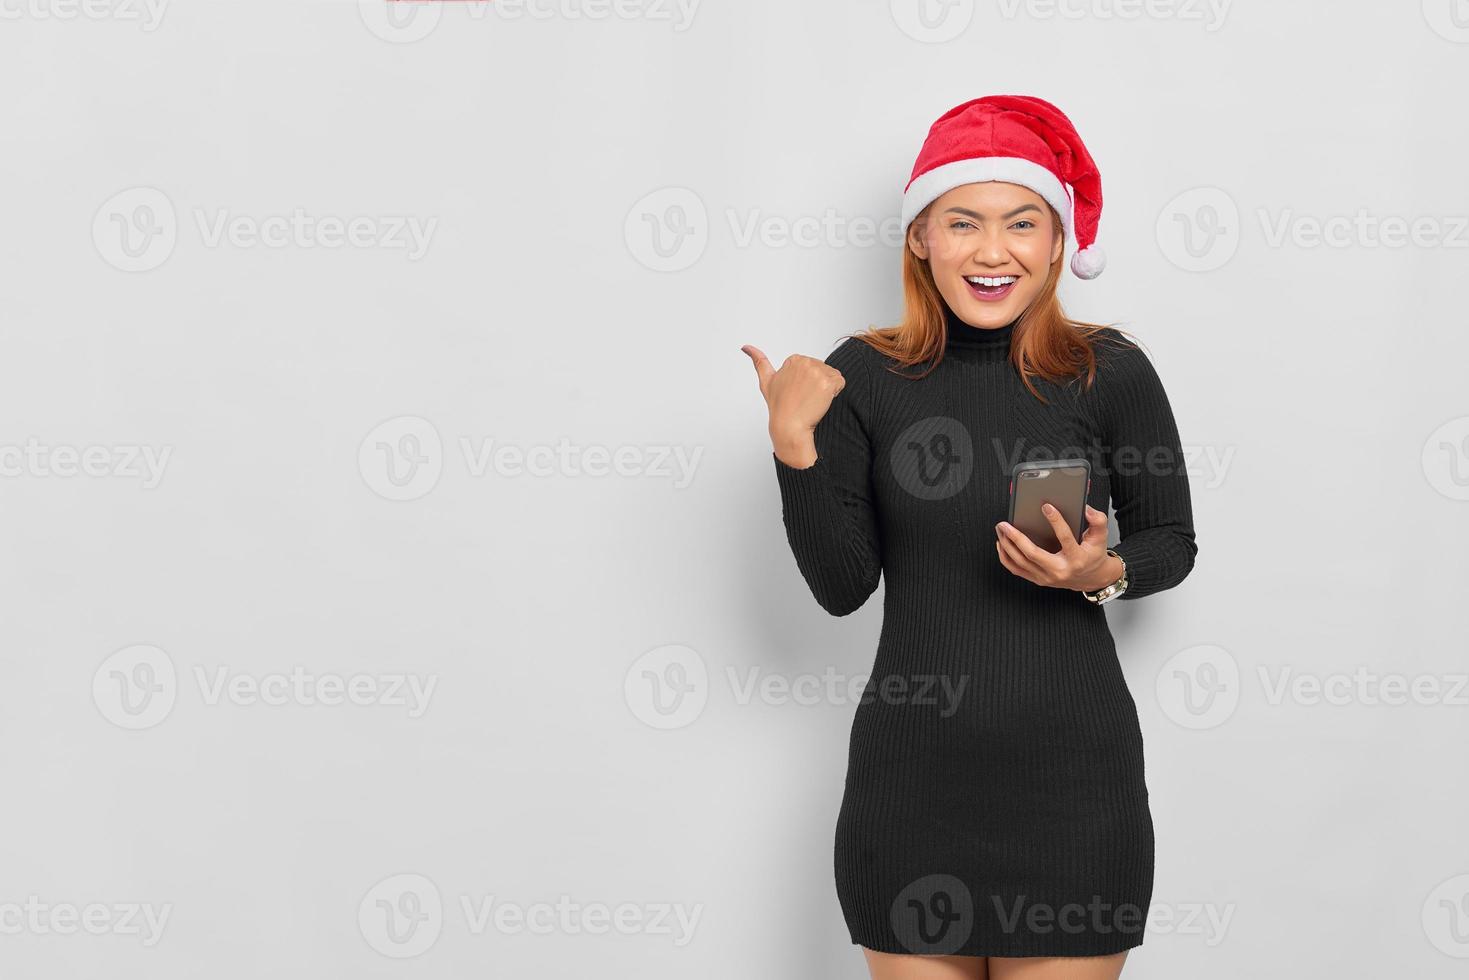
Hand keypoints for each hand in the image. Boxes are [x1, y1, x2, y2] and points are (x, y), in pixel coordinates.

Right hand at [741, 345, 844, 465]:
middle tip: (804, 398)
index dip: (807, 381)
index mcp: (794, 359)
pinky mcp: (828, 383)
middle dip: (817, 384)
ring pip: (832, 376)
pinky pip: (840, 383)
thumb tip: (745, 347)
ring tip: (811, 399)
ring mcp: (817, 372)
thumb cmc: (779, 406)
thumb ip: (758, 361)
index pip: (812, 366)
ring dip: (826, 388)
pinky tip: (821, 400)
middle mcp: (806, 362)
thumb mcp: (766, 381)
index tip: (797, 391)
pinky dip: (835, 392)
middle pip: (823, 370)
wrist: (789, 426)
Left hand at [994, 504, 1120, 591]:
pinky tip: (1001, 544)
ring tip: (1000, 530)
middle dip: (1016, 537)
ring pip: (1021, 562)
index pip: (1065, 538)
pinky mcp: (1038, 580)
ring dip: (1007, 545)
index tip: (1046, 507)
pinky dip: (1005, 557)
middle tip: (1005, 524)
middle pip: (1033, 554)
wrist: (1091, 578)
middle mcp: (1060, 570)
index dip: (1056, 521)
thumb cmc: (1093, 555)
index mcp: (1076, 558)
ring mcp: (1047, 577)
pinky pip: (1016, 570)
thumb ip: (1097, 521)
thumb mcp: (1100, 537)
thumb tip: (1086, 509)